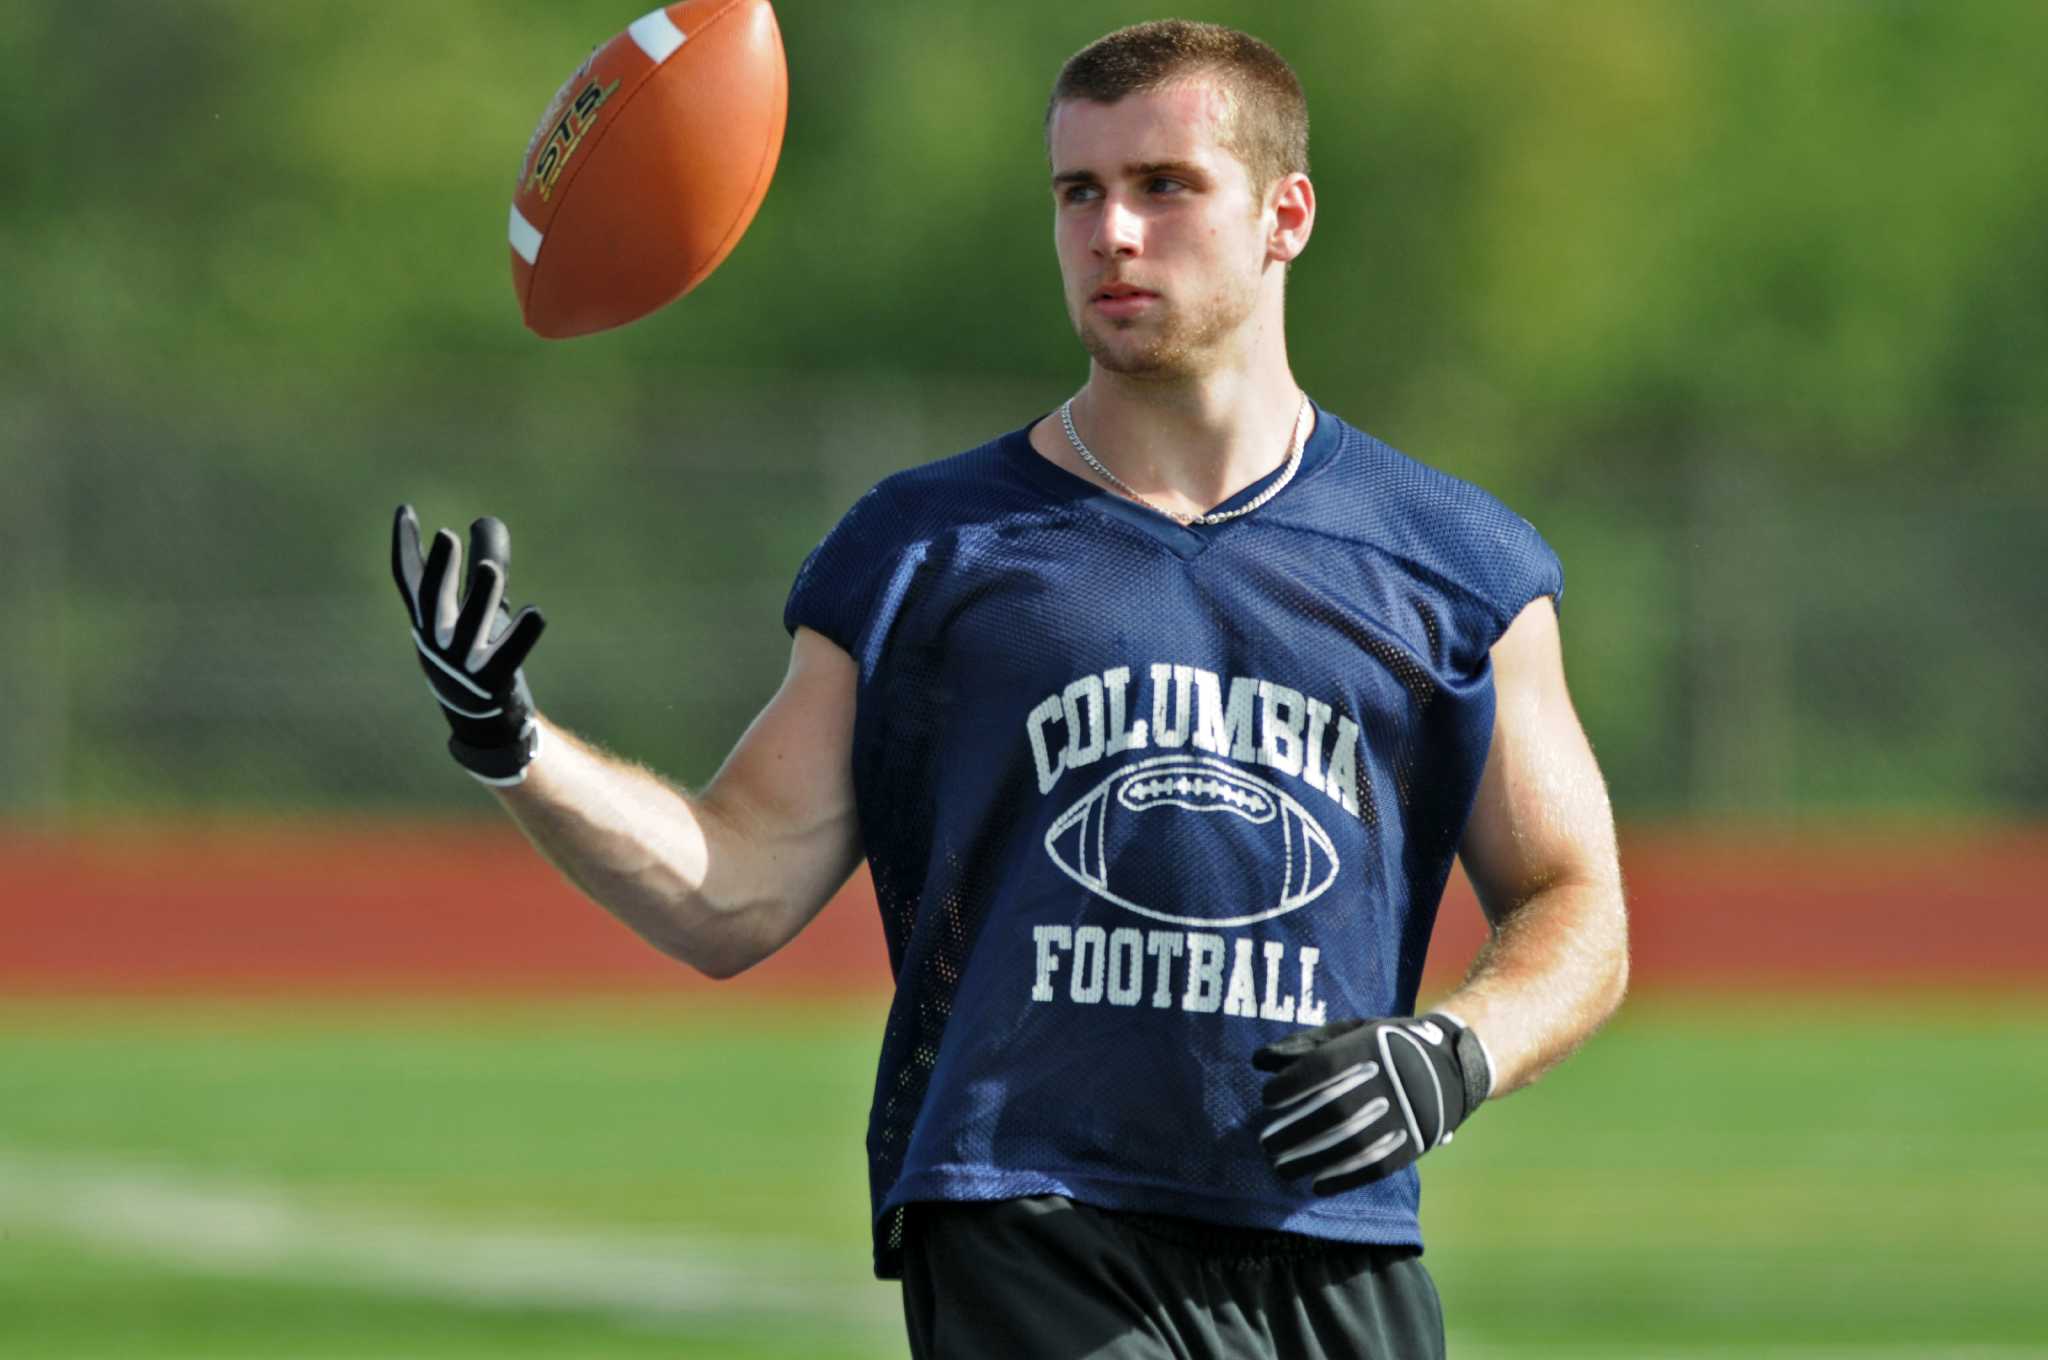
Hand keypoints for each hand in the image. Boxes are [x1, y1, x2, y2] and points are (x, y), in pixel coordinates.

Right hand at [391, 505, 547, 784]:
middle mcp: (438, 642)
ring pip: (470, 627)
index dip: (406, 547)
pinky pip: (507, 656)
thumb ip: (484, 564)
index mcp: (428, 623)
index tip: (406, 510)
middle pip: (434, 601)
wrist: (481, 725)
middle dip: (440, 569)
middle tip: (448, 535)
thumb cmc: (477, 656)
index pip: (410, 581)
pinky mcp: (492, 683)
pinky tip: (536, 613)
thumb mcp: (476, 609)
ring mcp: (463, 665)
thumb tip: (487, 520)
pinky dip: (521, 636)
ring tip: (491, 569)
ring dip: (480, 598)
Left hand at [1253, 1011, 1492, 1194]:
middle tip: (1265, 1144)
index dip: (1293, 1084)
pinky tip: (1317, 1186)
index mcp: (1372, 1045)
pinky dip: (1345, 1179)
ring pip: (1353, 1142)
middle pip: (1335, 1110)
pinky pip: (1378, 1165)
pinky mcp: (1416, 1141)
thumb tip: (1258, 1060)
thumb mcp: (1351, 1031)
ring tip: (1281, 1168)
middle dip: (1294, 1130)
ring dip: (1312, 1159)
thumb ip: (1306, 1045)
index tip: (1267, 1098)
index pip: (1326, 1067)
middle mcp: (1391, 1079)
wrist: (1451, 1061)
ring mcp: (1406, 1113)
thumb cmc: (1386, 1044)